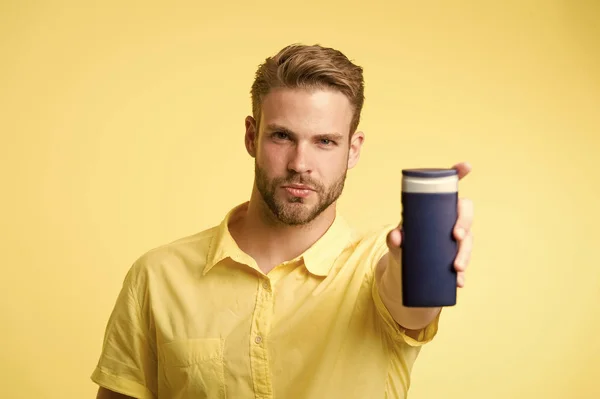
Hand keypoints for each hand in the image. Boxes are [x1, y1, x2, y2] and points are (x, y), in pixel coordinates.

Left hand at [386, 162, 473, 287]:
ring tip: (457, 268)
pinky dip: (461, 275)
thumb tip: (396, 236)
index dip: (458, 173)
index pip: (448, 187)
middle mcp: (447, 220)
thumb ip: (394, 239)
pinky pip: (463, 264)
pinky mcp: (454, 258)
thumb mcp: (395, 243)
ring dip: (466, 253)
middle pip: (465, 213)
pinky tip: (459, 282)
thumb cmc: (401, 247)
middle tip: (456, 236)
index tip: (465, 166)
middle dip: (465, 222)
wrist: (402, 272)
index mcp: (433, 209)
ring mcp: (454, 239)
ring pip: (468, 240)